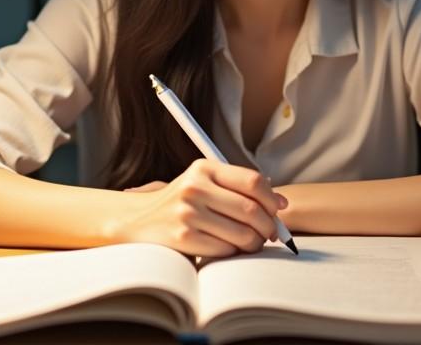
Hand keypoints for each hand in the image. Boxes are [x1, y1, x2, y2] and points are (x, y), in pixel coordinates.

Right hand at [113, 159, 288, 257]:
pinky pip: (225, 249)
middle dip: (268, 225)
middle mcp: (195, 187)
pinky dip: (235, 252)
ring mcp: (188, 213)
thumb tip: (281, 201)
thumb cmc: (181, 201)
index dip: (272, 198)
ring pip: (242, 233)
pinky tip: (231, 248)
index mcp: (204, 168)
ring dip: (254, 242)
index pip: (252, 181)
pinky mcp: (183, 238)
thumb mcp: (203, 181)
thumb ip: (238, 186)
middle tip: (271, 232)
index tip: (278, 209)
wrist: (139, 220)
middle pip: (250, 209)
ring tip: (253, 242)